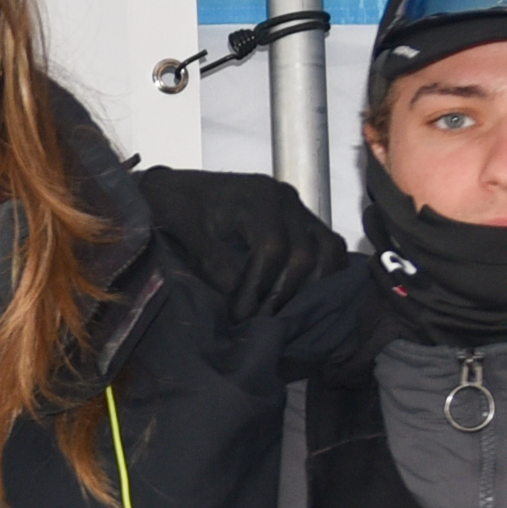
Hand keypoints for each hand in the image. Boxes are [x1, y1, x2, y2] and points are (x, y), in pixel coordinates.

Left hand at [137, 169, 351, 318]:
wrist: (177, 188)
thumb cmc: (177, 206)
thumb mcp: (185, 231)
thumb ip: (211, 259)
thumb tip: (237, 292)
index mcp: (256, 196)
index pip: (272, 248)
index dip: (259, 287)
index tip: (240, 315)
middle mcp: (284, 199)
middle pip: (305, 253)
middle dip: (283, 293)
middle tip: (260, 319)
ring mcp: (298, 209)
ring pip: (328, 250)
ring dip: (311, 287)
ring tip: (282, 313)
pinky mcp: (303, 220)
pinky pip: (330, 247)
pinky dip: (325, 273)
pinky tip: (304, 298)